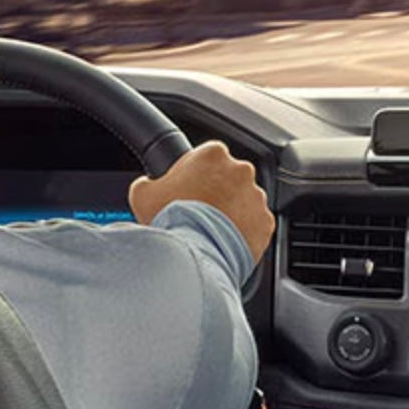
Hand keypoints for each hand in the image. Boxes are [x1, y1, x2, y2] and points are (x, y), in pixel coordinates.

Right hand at [128, 141, 273, 263]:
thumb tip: (147, 185)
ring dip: (232, 211)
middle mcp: (240, 170)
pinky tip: (226, 240)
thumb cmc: (172, 220)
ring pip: (245, 200)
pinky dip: (245, 231)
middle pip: (230, 177)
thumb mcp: (143, 194)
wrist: (196, 253)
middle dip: (218, 191)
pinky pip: (256, 224)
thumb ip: (147, 182)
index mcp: (213, 155)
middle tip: (201, 210)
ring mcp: (256, 196)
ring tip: (212, 228)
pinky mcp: (265, 221)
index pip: (208, 156)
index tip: (191, 186)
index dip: (197, 173)